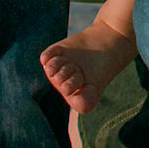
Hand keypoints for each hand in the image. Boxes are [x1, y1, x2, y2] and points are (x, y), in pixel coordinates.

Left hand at [40, 0, 138, 114]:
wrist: (104, 44)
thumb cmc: (101, 68)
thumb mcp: (96, 89)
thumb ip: (85, 103)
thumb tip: (69, 98)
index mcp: (72, 96)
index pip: (67, 90)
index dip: (77, 81)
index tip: (86, 78)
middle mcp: (62, 84)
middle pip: (58, 79)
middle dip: (72, 70)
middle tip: (80, 68)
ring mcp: (56, 71)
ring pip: (50, 69)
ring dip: (63, 63)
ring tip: (72, 62)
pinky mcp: (53, 56)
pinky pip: (44, 58)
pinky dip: (52, 55)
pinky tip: (62, 54)